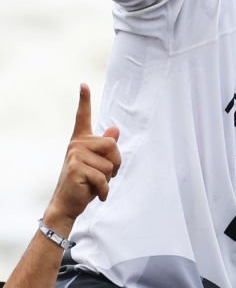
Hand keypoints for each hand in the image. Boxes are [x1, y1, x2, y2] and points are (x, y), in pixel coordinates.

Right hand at [43, 84, 120, 229]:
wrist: (68, 204)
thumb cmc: (85, 183)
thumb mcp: (99, 164)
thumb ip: (106, 148)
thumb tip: (115, 129)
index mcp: (81, 141)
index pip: (83, 117)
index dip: (84, 100)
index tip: (83, 84)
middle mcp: (76, 144)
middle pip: (112, 145)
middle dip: (115, 164)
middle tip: (104, 176)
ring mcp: (74, 155)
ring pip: (110, 163)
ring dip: (109, 179)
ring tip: (96, 184)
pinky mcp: (75, 167)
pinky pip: (103, 177)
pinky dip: (104, 190)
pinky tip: (98, 195)